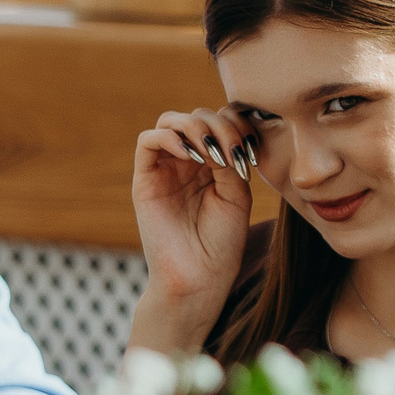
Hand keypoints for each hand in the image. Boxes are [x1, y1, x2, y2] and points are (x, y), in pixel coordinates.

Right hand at [130, 108, 255, 351]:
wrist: (200, 278)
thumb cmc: (222, 243)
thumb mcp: (236, 194)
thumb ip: (229, 159)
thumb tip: (221, 130)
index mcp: (214, 164)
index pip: (220, 121)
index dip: (235, 123)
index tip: (250, 149)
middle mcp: (188, 162)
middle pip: (197, 116)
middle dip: (219, 126)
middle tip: (233, 152)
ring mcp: (165, 169)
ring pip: (171, 121)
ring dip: (196, 128)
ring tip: (212, 153)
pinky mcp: (145, 180)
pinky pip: (148, 141)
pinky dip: (170, 138)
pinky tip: (191, 156)